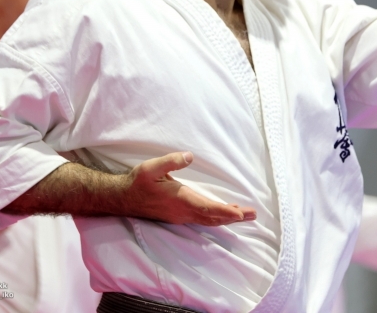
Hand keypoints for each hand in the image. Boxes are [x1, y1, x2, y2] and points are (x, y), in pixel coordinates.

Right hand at [127, 151, 256, 225]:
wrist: (123, 198)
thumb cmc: (138, 182)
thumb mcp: (151, 167)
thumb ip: (170, 161)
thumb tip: (189, 156)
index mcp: (179, 199)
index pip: (207, 208)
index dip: (225, 211)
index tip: (240, 213)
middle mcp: (183, 211)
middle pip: (213, 217)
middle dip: (234, 216)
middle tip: (253, 215)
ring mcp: (181, 215)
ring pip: (209, 220)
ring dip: (227, 218)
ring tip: (244, 215)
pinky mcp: (179, 215)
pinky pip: (202, 219)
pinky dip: (216, 217)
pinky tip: (223, 213)